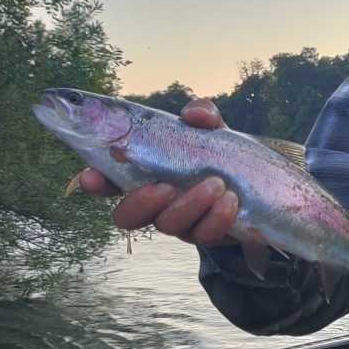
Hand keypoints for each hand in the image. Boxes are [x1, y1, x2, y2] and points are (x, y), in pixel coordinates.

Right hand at [77, 98, 238, 245]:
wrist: (257, 188)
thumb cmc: (221, 155)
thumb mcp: (213, 131)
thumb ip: (202, 116)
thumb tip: (191, 114)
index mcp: (146, 173)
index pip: (108, 180)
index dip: (95, 182)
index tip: (91, 178)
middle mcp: (155, 203)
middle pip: (127, 216)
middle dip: (142, 203)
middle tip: (167, 187)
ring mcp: (179, 222)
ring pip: (167, 225)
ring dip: (190, 204)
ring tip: (216, 184)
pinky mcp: (206, 234)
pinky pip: (204, 234)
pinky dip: (217, 216)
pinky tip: (231, 200)